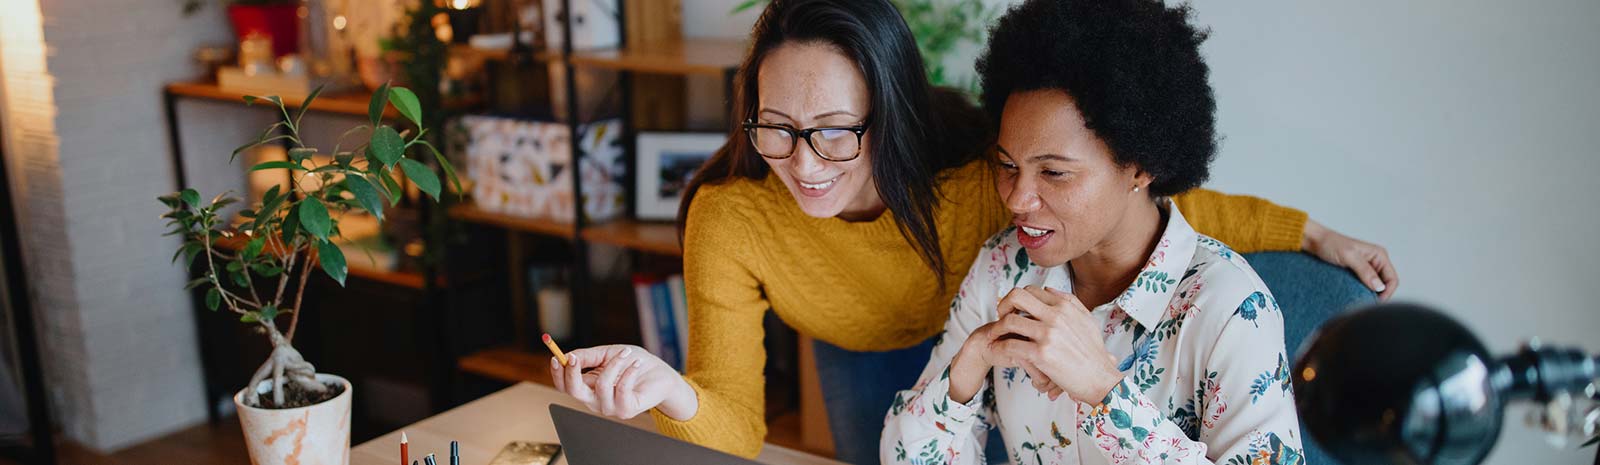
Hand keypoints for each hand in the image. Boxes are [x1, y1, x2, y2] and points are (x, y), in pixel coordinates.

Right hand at [550, 345, 697, 420]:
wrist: (662, 375)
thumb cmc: (633, 363)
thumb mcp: (608, 353)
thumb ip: (588, 356)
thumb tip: (567, 355)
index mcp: (588, 387)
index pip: (564, 385)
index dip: (557, 373)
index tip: (556, 356)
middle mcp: (595, 400)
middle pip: (573, 391)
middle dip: (572, 373)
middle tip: (576, 356)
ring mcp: (610, 407)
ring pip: (601, 384)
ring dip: (614, 364)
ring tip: (627, 353)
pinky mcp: (626, 410)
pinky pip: (621, 388)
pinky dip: (629, 372)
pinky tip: (636, 365)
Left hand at [986, 286, 1123, 403]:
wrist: (1100, 379)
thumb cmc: (1093, 353)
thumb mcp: (1087, 321)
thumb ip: (1069, 302)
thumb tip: (1048, 289)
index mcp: (1065, 306)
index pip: (1031, 291)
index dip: (1017, 299)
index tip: (1011, 310)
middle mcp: (1056, 316)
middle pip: (1016, 297)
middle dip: (1003, 305)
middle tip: (999, 317)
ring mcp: (1048, 334)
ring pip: (1009, 321)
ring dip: (997, 328)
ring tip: (995, 336)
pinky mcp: (1041, 354)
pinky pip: (1010, 345)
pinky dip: (999, 347)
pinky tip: (997, 351)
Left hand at [1303, 219, 1398, 299]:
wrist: (1315, 241)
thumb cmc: (1330, 244)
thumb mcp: (1349, 256)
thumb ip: (1364, 271)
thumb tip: (1379, 286)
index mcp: (1379, 255)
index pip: (1392, 279)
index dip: (1387, 293)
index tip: (1374, 302)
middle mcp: (1376, 262)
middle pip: (1386, 285)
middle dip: (1379, 295)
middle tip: (1365, 303)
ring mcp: (1367, 268)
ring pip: (1376, 287)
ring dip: (1370, 294)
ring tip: (1359, 300)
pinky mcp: (1358, 273)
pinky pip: (1365, 286)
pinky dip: (1362, 292)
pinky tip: (1355, 295)